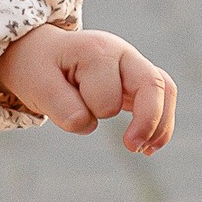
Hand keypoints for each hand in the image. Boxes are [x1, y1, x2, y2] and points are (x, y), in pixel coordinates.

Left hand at [0, 24, 177, 153]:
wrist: (43, 53)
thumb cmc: (39, 68)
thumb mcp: (36, 84)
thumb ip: (58, 105)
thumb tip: (86, 124)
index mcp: (96, 51)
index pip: (107, 94)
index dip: (91, 112)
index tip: (69, 113)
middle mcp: (121, 52)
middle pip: (153, 83)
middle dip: (148, 119)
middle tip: (130, 147)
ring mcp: (133, 63)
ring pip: (165, 90)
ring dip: (160, 124)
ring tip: (145, 151)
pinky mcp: (137, 78)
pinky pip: (163, 97)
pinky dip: (160, 123)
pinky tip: (149, 147)